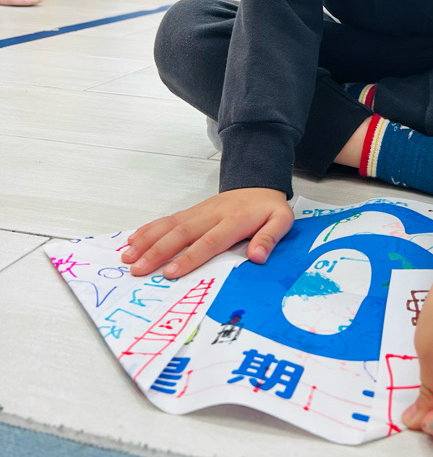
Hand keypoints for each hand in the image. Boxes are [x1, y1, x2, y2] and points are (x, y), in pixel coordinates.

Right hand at [120, 188, 293, 278]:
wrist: (259, 184)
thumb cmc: (268, 209)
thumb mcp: (281, 221)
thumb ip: (270, 238)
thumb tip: (258, 256)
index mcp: (234, 220)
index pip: (209, 241)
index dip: (190, 257)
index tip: (171, 272)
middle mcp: (212, 214)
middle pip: (181, 233)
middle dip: (157, 252)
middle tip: (137, 269)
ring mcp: (199, 211)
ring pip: (169, 225)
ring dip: (147, 240)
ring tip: (127, 257)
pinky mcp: (192, 211)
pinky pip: (167, 219)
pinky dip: (148, 229)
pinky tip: (132, 239)